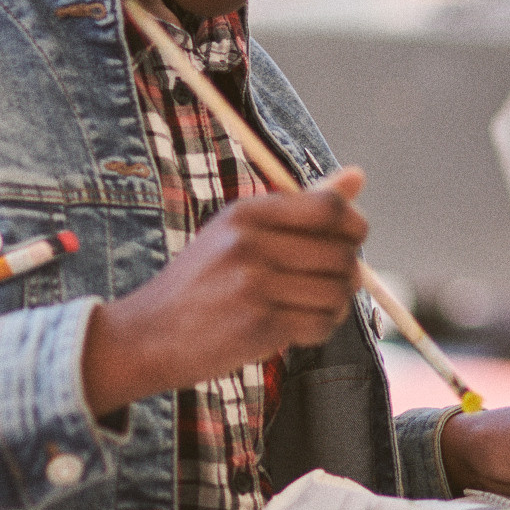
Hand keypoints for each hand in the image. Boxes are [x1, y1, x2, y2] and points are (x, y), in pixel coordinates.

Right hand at [83, 168, 368, 415]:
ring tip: (314, 305)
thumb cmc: (203, 279)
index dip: (354, 224)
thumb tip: (359, 177)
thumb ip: (302, 205)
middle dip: (349, 272)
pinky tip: (300, 326)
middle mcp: (250, 245)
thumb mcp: (239, 230)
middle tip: (334, 281)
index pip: (328, 208)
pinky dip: (320, 328)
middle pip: (341, 253)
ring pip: (336, 293)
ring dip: (336, 304)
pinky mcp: (258, 326)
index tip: (351, 239)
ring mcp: (253, 286)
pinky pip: (320, 324)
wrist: (149, 332)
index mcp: (246, 213)